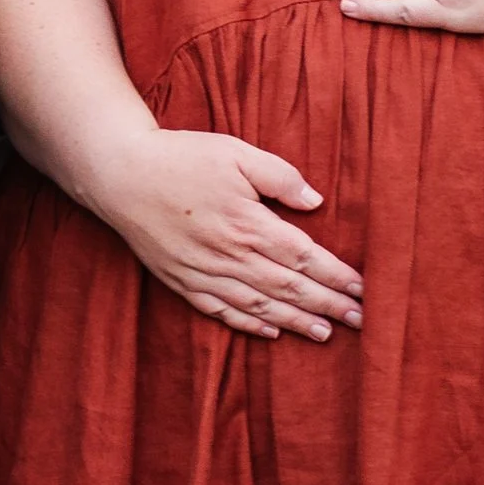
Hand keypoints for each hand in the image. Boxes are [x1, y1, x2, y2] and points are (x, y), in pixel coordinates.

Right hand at [84, 127, 362, 340]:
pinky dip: (249, 326)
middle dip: (328, 304)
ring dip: (296, 321)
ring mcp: (204, 273)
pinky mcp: (182, 281)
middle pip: (288, 287)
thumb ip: (279, 176)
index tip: (364, 289)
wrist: (119, 174)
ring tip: (325, 333)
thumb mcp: (236, 151)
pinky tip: (272, 332)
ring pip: (258, 306)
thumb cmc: (181, 157)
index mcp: (247, 222)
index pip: (304, 256)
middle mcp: (229, 255)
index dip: (337, 275)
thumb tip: (315, 201)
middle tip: (361, 321)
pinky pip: (221, 311)